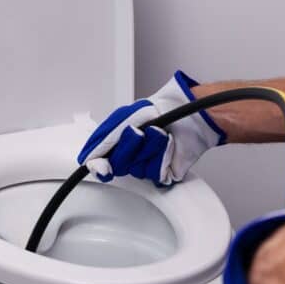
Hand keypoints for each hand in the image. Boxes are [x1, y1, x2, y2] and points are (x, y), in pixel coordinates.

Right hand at [77, 70, 225, 185]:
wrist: (193, 114)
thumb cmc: (162, 110)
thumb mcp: (126, 117)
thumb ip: (105, 138)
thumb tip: (91, 159)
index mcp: (118, 141)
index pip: (99, 160)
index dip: (98, 166)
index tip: (102, 168)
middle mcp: (131, 155)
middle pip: (118, 165)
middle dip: (128, 147)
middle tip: (138, 132)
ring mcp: (147, 164)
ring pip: (137, 169)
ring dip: (149, 148)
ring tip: (159, 134)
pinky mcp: (163, 173)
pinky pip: (155, 173)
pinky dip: (162, 156)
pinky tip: (168, 145)